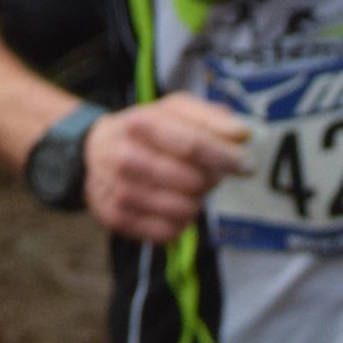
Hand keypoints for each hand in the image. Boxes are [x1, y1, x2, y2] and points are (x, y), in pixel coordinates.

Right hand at [83, 96, 251, 243]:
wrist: (95, 151)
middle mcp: (124, 157)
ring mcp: (119, 191)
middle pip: (192, 181)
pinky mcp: (117, 218)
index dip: (226, 157)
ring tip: (188, 188)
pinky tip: (173, 206)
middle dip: (210, 179)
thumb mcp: (174, 110)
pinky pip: (169, 232)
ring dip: (196, 202)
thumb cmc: (147, 130)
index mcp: (140, 123)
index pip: (193, 145)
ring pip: (184, 210)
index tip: (248, 165)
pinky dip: (180, 223)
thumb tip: (243, 134)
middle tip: (207, 173)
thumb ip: (210, 118)